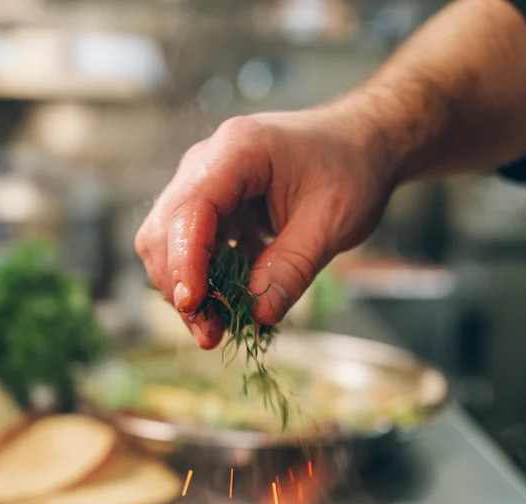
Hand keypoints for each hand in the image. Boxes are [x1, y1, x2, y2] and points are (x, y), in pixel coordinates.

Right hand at [135, 104, 397, 348]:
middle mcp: (206, 164)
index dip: (185, 261)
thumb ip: (292, 268)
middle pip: (164, 231)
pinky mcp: (209, 210)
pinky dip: (203, 284)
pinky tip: (229, 307)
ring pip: (168, 247)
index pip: (190, 209)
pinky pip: (189, 253)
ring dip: (188, 291)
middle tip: (210, 334)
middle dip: (180, 286)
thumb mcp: (331, 224)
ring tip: (218, 328)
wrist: (361, 145)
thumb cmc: (349, 171)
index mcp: (237, 151)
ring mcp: (203, 186)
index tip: (193, 306)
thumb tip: (257, 314)